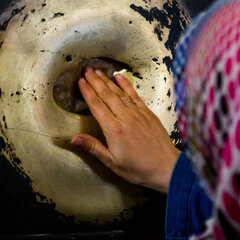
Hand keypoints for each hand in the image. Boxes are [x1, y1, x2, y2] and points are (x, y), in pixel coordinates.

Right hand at [71, 68, 179, 193]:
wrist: (165, 167)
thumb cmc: (138, 168)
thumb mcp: (111, 162)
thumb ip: (93, 147)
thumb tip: (74, 139)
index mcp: (113, 129)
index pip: (96, 105)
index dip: (87, 92)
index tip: (80, 81)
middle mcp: (125, 117)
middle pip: (106, 95)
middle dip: (95, 81)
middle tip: (86, 70)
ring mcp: (137, 113)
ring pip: (119, 92)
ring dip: (107, 81)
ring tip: (98, 71)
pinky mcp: (147, 113)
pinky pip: (134, 95)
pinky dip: (126, 85)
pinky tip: (119, 77)